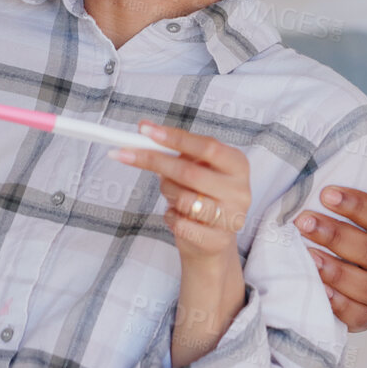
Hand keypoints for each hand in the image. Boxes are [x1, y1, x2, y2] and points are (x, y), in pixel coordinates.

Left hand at [112, 122, 252, 264]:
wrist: (214, 239)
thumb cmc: (202, 194)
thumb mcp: (195, 166)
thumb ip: (174, 148)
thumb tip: (144, 127)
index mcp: (237, 164)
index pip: (207, 146)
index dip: (175, 138)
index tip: (145, 130)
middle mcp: (240, 190)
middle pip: (190, 172)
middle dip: (155, 161)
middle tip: (126, 154)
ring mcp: (231, 217)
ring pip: (183, 199)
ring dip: (167, 193)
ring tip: (172, 194)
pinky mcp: (217, 240)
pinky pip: (180, 223)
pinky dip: (171, 216)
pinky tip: (178, 215)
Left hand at [295, 154, 366, 332]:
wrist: (313, 278)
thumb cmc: (329, 235)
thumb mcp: (341, 209)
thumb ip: (366, 186)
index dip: (359, 205)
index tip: (326, 193)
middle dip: (337, 234)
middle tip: (302, 221)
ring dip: (338, 271)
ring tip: (309, 257)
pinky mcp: (365, 319)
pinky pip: (359, 316)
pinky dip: (341, 305)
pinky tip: (320, 290)